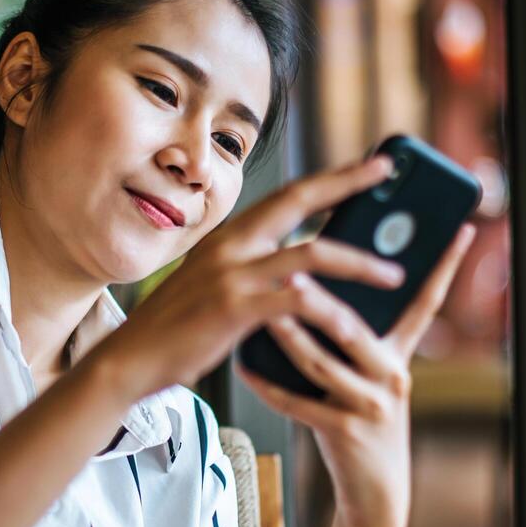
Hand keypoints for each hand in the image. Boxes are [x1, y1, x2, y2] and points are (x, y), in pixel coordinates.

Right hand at [95, 155, 407, 400]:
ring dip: (360, 262)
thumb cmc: (177, 331)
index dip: (330, 178)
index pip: (288, 195)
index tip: (367, 165)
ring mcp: (233, 274)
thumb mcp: (216, 287)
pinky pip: (299, 301)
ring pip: (313, 252)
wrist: (130, 361)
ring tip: (394, 275)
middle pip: (300, 200)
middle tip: (388, 173)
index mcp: (229, 236)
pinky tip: (353, 327)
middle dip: (348, 184)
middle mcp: (231, 244)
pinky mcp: (236, 307)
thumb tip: (301, 271)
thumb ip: (253, 273)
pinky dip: (331, 312)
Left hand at [235, 223, 476, 526]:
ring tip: (266, 310)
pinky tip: (246, 368)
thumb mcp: (370, 374)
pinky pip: (301, 403)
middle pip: (354, 327)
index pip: (425, 301)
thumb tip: (318, 283)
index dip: (443, 265)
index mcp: (399, 353)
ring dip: (291, 336)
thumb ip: (355, 335)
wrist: (377, 492)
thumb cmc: (363, 419)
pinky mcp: (346, 433)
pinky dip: (270, 386)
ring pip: (324, 363)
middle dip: (322, 298)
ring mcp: (371, 405)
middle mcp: (392, 375)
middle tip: (294, 268)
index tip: (457, 227)